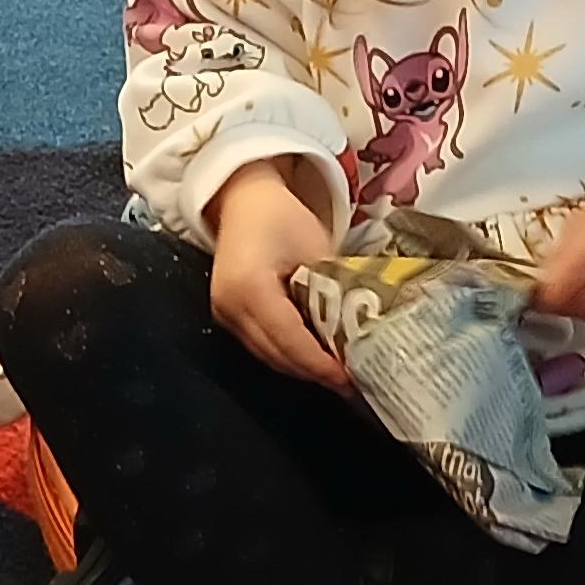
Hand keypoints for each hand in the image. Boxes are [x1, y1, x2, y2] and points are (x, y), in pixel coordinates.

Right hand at [206, 158, 349, 392]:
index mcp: (250, 287)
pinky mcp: (227, 317)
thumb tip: (360, 333)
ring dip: (302, 368)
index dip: (320, 364)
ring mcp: (224, 314)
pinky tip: (315, 357)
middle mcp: (230, 307)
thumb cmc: (282, 217)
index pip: (289, 339)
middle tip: (352, 383)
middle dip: (314, 373)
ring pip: (268, 356)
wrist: (245, 201)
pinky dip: (288, 355)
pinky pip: (260, 346)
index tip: (349, 378)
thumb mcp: (316, 250)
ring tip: (338, 375)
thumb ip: (333, 293)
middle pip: (277, 356)